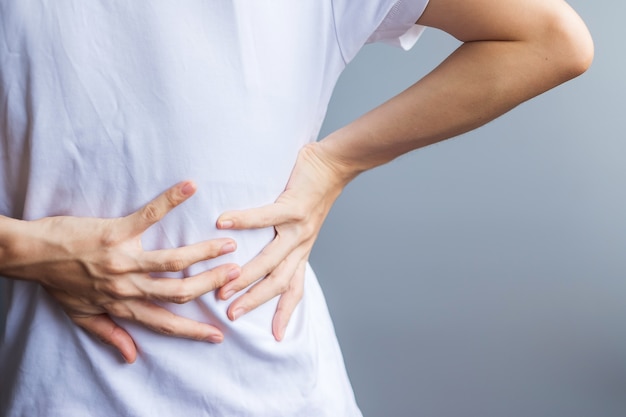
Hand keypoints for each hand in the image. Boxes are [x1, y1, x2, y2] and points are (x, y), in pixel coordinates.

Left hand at [3, 181, 240, 362]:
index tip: (218, 333)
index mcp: (121, 305)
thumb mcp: (81, 316)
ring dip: (204, 253)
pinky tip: (190, 187)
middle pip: (178, 291)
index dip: (193, 331)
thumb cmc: (57, 283)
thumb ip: (110, 334)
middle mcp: (126, 286)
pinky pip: (148, 216)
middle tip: (236, 275)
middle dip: (210, 285)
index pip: (164, 322)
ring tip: (228, 244)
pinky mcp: (116, 232)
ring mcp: (123, 259)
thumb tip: (132, 357)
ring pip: (173, 261)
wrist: (30, 255)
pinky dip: (170, 201)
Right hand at [216, 143, 348, 340]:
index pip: (294, 288)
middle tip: (230, 313)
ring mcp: (298, 227)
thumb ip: (285, 241)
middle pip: (278, 281)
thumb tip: (258, 250)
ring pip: (271, 259)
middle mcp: (301, 244)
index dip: (286, 313)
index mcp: (301, 250)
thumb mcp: (302, 225)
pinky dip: (243, 220)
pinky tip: (222, 222)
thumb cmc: (312, 191)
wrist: (335, 165)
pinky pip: (265, 217)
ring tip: (223, 284)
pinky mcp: (293, 206)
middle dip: (254, 300)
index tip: (276, 336)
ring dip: (246, 275)